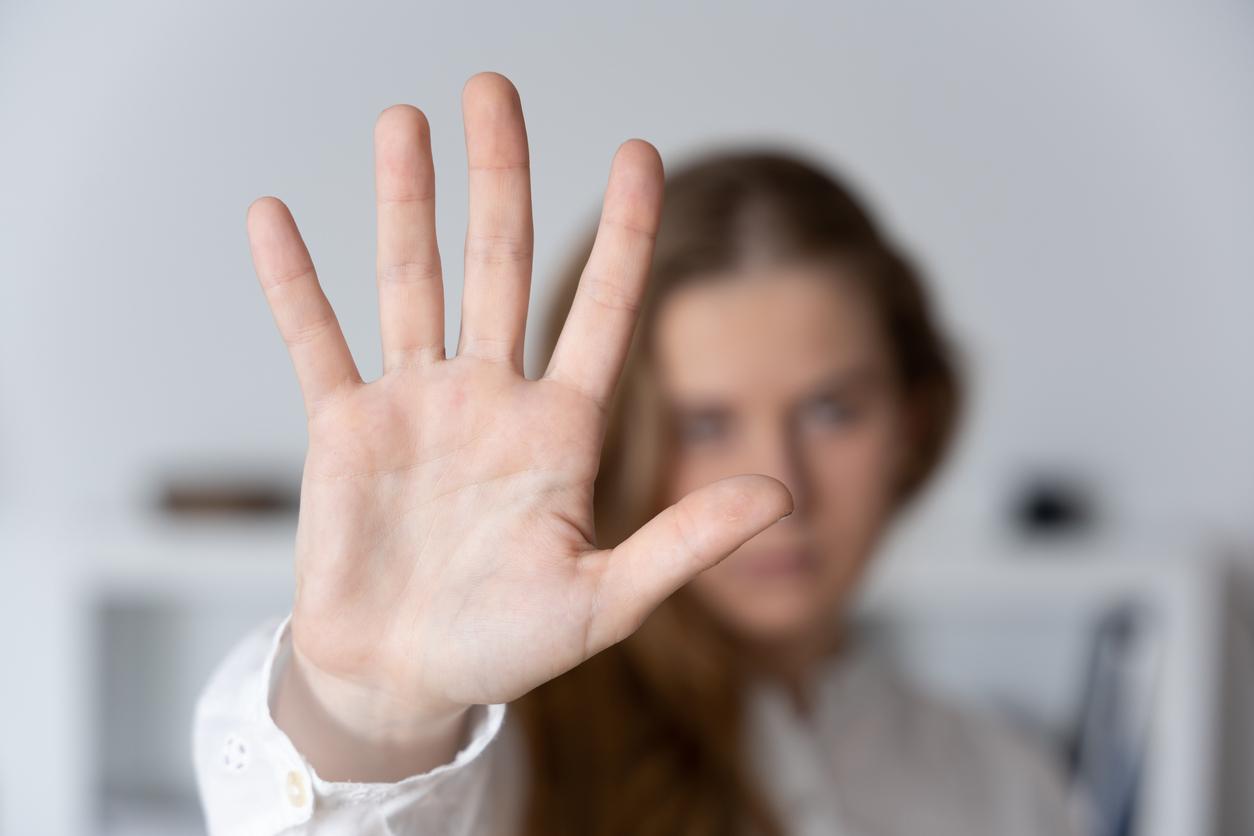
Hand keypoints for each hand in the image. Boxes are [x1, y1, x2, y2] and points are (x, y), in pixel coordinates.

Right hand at [247, 72, 791, 774]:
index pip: (604, 312)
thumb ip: (684, 543)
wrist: (405, 681)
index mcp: (561, 430)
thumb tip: (780, 496)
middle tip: (495, 89)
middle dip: (500, 176)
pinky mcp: (347, 428)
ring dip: (407, 201)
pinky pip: (316, 340)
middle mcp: (492, 397)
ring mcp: (417, 404)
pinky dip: (294, 283)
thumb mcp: (604, 600)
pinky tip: (275, 217)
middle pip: (501, 263)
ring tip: (407, 120)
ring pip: (413, 280)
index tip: (639, 154)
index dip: (623, 234)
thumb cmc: (506, 646)